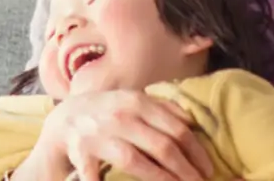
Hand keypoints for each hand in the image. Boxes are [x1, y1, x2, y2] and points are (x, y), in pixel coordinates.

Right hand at [17, 89, 213, 180]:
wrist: (65, 118)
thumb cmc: (108, 111)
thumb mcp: (134, 100)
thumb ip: (163, 108)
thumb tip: (192, 120)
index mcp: (137, 102)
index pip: (176, 128)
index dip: (196, 151)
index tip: (208, 168)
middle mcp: (120, 116)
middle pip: (161, 146)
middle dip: (185, 169)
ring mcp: (99, 135)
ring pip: (135, 160)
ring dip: (161, 178)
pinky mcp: (81, 153)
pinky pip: (94, 174)